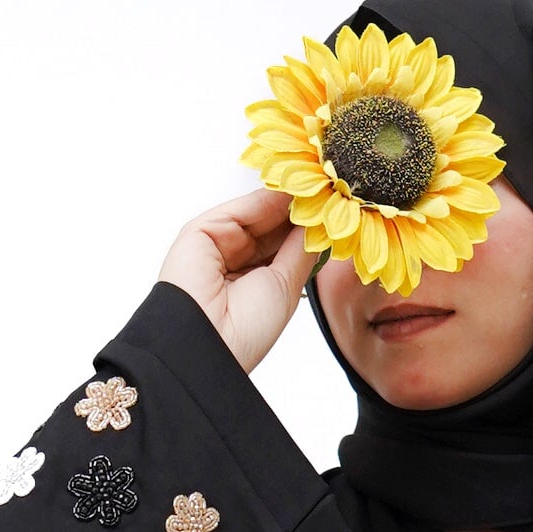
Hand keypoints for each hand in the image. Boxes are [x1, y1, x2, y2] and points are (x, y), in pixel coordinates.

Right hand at [158, 188, 317, 375]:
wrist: (210, 343)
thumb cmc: (246, 330)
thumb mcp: (286, 285)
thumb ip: (300, 249)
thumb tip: (316, 221)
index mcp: (251, 283)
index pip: (280, 246)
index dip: (303, 229)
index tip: (331, 212)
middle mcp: (233, 263)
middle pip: (269, 227)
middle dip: (297, 212)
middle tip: (328, 194)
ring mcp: (216, 245)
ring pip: (256, 215)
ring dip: (284, 202)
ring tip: (315, 188)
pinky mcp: (201, 231)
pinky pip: (238, 210)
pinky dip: (264, 199)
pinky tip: (291, 190)